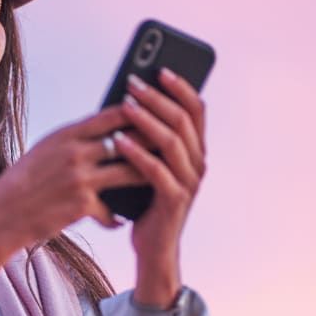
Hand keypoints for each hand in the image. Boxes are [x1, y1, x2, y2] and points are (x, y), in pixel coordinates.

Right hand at [0, 105, 146, 260]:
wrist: (0, 215)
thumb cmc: (21, 182)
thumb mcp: (43, 152)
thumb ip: (73, 141)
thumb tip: (105, 132)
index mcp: (65, 135)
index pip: (113, 115)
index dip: (139, 112)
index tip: (157, 112)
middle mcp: (74, 152)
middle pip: (130, 140)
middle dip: (154, 142)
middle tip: (172, 144)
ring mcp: (80, 178)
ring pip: (130, 172)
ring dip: (147, 177)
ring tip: (158, 180)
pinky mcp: (82, 205)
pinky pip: (112, 210)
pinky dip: (115, 217)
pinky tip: (118, 221)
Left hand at [113, 68, 206, 303]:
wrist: (151, 247)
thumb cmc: (144, 200)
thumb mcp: (146, 163)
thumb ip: (145, 137)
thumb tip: (125, 100)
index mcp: (194, 150)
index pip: (196, 110)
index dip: (181, 87)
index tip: (159, 68)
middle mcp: (197, 163)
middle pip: (183, 121)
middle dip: (157, 98)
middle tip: (133, 81)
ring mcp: (188, 183)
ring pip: (171, 142)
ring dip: (147, 120)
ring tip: (124, 105)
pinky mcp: (173, 201)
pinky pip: (156, 171)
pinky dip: (137, 154)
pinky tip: (118, 141)